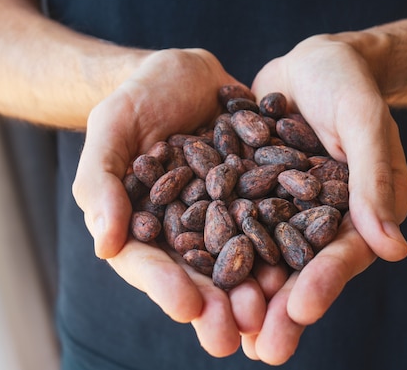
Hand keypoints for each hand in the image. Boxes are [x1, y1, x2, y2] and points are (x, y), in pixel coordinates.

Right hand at [72, 48, 266, 356]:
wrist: (187, 74)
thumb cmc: (137, 98)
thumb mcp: (112, 128)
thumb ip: (101, 182)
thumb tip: (104, 244)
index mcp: (145, 225)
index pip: (150, 264)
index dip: (167, 288)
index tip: (188, 309)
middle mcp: (189, 230)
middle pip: (200, 275)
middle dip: (217, 304)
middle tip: (235, 333)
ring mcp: (228, 215)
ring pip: (242, 257)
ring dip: (256, 287)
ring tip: (273, 310)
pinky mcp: (261, 195)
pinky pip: (276, 220)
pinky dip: (288, 241)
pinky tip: (305, 260)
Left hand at [244, 34, 406, 363]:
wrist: (312, 63)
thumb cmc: (348, 83)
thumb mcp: (363, 121)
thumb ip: (374, 179)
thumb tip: (395, 249)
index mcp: (362, 210)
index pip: (345, 253)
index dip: (325, 282)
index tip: (299, 309)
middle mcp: (324, 218)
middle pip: (304, 270)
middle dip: (282, 310)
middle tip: (262, 350)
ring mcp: (287, 209)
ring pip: (268, 258)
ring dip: (249, 295)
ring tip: (227, 333)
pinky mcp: (255, 194)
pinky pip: (238, 226)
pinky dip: (221, 251)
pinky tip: (197, 278)